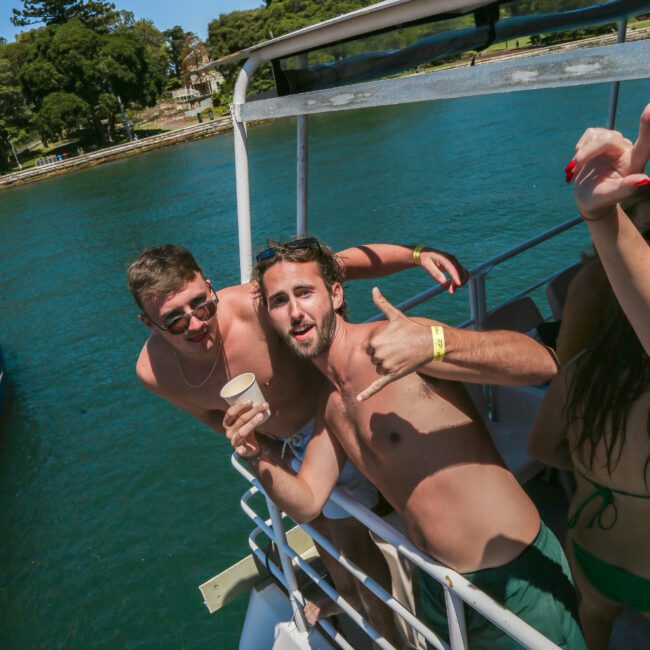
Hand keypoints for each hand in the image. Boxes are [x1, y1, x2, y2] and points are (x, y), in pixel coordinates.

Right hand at [223, 400, 268, 457]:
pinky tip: (242, 450)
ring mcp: (233, 441)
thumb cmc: (246, 428)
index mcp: (227, 422)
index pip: (230, 413)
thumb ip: (247, 409)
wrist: (248, 447)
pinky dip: (240, 450)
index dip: (240, 406)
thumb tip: (259, 394)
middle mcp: (228, 431)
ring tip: (261, 416)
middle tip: (264, 405)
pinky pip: (240, 450)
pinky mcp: (239, 450)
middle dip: (253, 411)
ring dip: (252, 423)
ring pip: (243, 431)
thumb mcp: (244, 419)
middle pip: (240, 420)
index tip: (251, 400)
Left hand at [356, 287, 432, 400]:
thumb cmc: (411, 328)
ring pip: (378, 369)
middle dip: (384, 354)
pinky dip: (367, 393)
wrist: (429, 343)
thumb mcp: (395, 315)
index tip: (391, 340)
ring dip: (387, 365)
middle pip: (373, 358)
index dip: (380, 344)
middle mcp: (378, 355)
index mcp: (374, 341)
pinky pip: (377, 386)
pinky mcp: (392, 376)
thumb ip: (382, 303)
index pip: (369, 347)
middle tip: (398, 348)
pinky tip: (358, 400)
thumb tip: (373, 289)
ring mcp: (386, 366)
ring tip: (401, 356)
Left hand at [418, 247, 468, 293]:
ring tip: (447, 289)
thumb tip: (443, 281)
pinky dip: (455, 282)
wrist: (425, 254)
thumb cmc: (425, 258)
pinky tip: (447, 285)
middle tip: (451, 291)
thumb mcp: (426, 265)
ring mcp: (454, 263)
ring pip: (462, 275)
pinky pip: (459, 275)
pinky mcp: (454, 267)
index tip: (458, 285)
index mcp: (445, 258)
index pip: (453, 268)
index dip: (457, 276)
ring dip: (457, 283)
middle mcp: (452, 260)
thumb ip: (435, 273)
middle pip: (461, 272)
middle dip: (457, 283)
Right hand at [570, 104, 649, 220]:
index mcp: (634, 163)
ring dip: (581, 153)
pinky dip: (579, 148)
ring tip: (577, 170)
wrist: (589, 196)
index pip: (646, 143)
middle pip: (607, 140)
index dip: (647, 125)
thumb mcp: (609, 196)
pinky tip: (580, 161)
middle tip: (573, 170)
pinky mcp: (603, 137)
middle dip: (587, 153)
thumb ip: (625, 188)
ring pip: (596, 136)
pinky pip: (590, 133)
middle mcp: (627, 149)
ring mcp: (615, 142)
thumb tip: (645, 180)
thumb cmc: (600, 199)